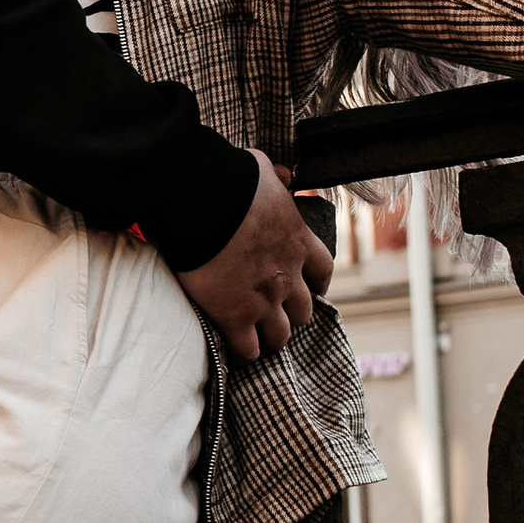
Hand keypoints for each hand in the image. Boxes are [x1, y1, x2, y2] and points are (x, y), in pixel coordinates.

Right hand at [177, 155, 333, 359]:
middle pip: (304, 311)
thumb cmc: (230, 181)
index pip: (323, 272)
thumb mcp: (263, 170)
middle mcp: (288, 276)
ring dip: (271, 337)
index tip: (305, 287)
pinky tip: (235, 351)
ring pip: (281, 336)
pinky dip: (243, 352)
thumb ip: (278, 177)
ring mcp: (264, 300)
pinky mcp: (235, 316)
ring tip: (257, 338)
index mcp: (299, 242)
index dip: (315, 284)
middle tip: (275, 314)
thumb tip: (286, 174)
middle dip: (291, 314)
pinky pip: (248, 349)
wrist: (201, 202)